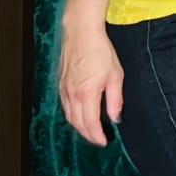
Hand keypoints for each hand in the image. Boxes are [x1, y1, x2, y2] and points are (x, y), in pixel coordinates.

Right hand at [58, 22, 122, 146]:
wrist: (80, 33)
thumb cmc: (100, 51)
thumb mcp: (115, 75)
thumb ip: (115, 99)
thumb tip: (115, 118)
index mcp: (86, 94)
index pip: (90, 123)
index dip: (97, 136)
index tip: (104, 142)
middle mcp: (72, 95)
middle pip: (77, 123)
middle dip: (88, 135)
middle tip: (98, 140)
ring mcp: (63, 89)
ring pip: (69, 116)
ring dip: (79, 127)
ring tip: (90, 131)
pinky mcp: (60, 84)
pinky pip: (64, 106)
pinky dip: (72, 115)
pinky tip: (79, 116)